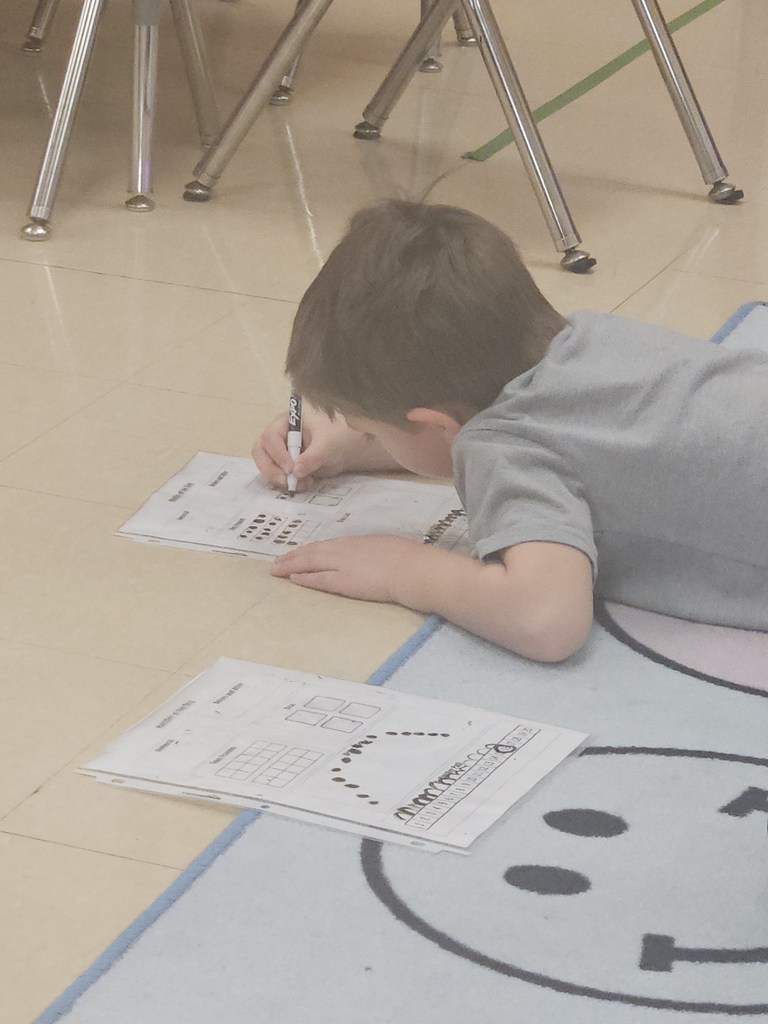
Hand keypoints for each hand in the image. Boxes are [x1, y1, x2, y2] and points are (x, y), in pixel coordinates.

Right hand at [253, 409, 398, 492]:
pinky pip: (276, 476)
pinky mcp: (282, 465)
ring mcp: (278, 451)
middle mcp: (278, 435)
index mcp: (286, 422)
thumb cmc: (337, 440)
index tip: (290, 468)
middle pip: (261, 452)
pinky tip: (304, 484)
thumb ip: (312, 457)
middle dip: (272, 469)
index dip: (277, 454)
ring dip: (279, 479)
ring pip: (265, 466)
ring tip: (301, 484)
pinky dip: (286, 483)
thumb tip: (296, 471)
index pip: (270, 437)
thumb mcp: (327, 447)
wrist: (346, 451)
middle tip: (287, 482)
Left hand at [271, 535, 425, 602]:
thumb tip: (377, 556)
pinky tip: (292, 579)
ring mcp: (344, 565)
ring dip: (292, 566)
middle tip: (276, 561)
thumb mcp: (391, 548)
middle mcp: (347, 550)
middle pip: (313, 551)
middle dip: (293, 556)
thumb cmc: (411, 559)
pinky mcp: (345, 582)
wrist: (414, 568)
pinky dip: (304, 578)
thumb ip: (377, 552)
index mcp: (359, 542)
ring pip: (311, 563)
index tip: (298, 552)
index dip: (310, 550)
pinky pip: (319, 579)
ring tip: (276, 570)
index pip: (328, 546)